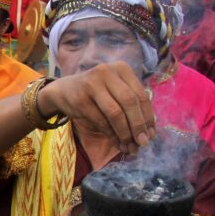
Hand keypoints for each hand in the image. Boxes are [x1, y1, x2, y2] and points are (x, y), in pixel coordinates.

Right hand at [36, 61, 154, 153]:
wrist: (64, 90)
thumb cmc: (96, 92)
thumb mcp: (115, 90)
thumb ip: (131, 105)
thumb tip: (147, 133)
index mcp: (121, 68)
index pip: (141, 94)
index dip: (148, 116)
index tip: (151, 135)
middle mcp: (107, 73)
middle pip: (129, 102)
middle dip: (138, 125)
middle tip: (142, 143)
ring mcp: (92, 85)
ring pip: (115, 113)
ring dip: (124, 133)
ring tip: (130, 146)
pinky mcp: (80, 100)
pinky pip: (101, 121)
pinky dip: (111, 134)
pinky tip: (117, 142)